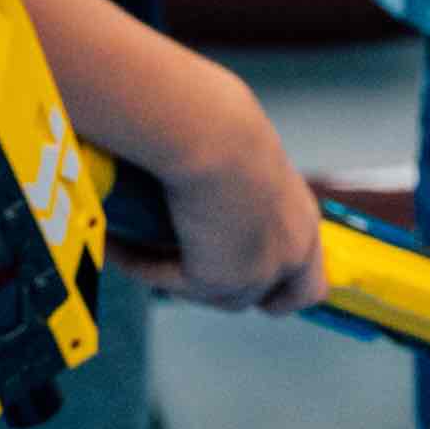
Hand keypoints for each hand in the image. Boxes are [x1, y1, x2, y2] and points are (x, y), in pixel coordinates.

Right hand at [132, 83, 328, 316]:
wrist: (211, 130)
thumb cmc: (226, 126)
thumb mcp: (248, 157)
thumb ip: (240, 181)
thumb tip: (210, 180)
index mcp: (304, 220)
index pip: (310, 280)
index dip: (284, 285)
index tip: (257, 280)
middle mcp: (292, 252)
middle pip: (278, 303)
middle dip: (241, 295)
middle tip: (195, 277)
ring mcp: (258, 271)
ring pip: (220, 299)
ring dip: (185, 282)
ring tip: (147, 255)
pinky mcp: (217, 278)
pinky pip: (173, 282)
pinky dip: (144, 266)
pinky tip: (119, 247)